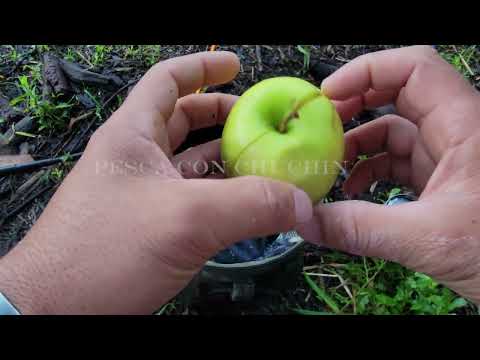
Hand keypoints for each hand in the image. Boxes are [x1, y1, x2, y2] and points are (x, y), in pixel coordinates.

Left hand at [0, 51, 312, 313]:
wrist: (55, 310)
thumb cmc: (107, 251)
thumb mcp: (186, 219)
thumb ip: (250, 205)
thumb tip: (302, 203)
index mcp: (132, 134)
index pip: (167, 80)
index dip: (203, 67)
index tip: (236, 65)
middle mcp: (135, 158)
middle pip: (183, 120)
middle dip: (223, 116)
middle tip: (261, 122)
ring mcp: (141, 194)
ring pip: (190, 163)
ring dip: (225, 160)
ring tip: (263, 163)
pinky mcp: (148, 225)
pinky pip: (191, 198)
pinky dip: (218, 196)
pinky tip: (244, 205)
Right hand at [297, 45, 479, 303]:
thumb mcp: (429, 239)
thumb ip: (362, 229)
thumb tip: (305, 221)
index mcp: (465, 127)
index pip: (415, 69)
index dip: (367, 71)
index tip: (329, 95)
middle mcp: (456, 133)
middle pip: (399, 94)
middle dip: (356, 104)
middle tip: (321, 124)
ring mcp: (447, 157)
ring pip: (395, 131)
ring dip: (359, 145)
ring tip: (330, 165)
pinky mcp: (440, 181)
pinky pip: (398, 162)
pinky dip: (371, 171)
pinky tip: (352, 193)